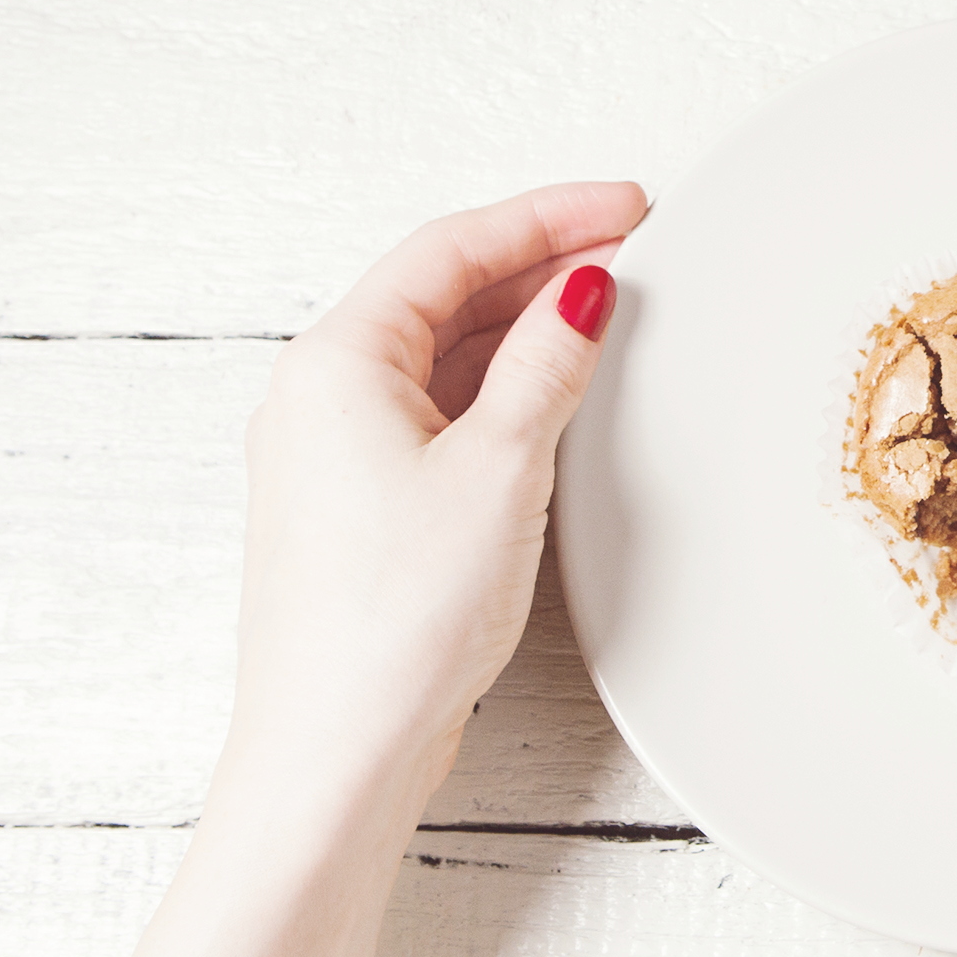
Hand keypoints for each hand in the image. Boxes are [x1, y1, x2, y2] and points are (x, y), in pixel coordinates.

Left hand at [232, 181, 649, 787]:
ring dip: (525, 328)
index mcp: (336, 362)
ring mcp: (338, 455)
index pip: (451, 248)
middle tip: (635, 251)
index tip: (625, 206)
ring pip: (444, 355)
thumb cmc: (395, 618)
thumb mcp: (500, 467)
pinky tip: (555, 394)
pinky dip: (502, 389)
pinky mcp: (363, 508)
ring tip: (610, 313)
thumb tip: (582, 292)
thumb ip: (545, 365)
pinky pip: (440, 413)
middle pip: (444, 294)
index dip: (547, 216)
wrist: (337, 749)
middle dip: (542, 267)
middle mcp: (321, 397)